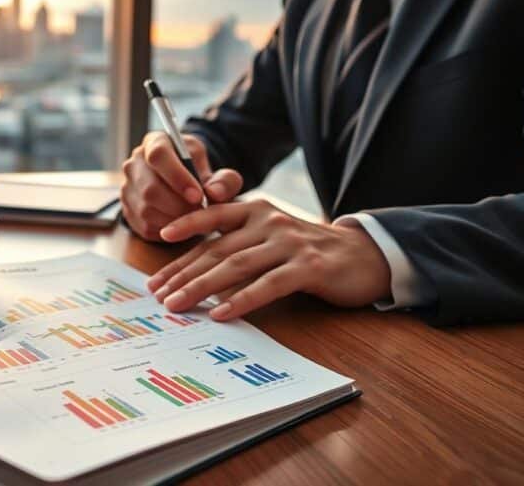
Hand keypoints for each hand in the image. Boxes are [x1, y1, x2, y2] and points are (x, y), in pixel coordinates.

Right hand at [121, 132, 242, 240]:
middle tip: (199, 212)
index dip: (177, 177)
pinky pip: (145, 226)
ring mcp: (127, 187)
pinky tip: (180, 223)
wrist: (182, 185)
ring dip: (174, 219)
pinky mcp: (127, 209)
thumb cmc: (198, 175)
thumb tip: (214, 193)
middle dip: (179, 205)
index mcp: (155, 143)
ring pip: (147, 210)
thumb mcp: (216, 171)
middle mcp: (135, 163)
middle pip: (150, 188)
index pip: (158, 155)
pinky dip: (167, 229)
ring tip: (192, 217)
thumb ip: (224, 181)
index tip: (198, 196)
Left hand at [147, 199, 391, 319]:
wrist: (365, 255)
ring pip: (236, 266)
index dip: (183, 236)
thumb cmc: (309, 251)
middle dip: (183, 273)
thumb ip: (240, 245)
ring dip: (202, 287)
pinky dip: (241, 300)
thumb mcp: (271, 238)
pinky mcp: (308, 267)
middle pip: (217, 249)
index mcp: (256, 211)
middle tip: (158, 295)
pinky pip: (268, 285)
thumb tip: (197, 271)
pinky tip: (220, 313)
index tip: (158, 251)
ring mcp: (289, 243)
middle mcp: (269, 221)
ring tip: (177, 305)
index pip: (211, 223)